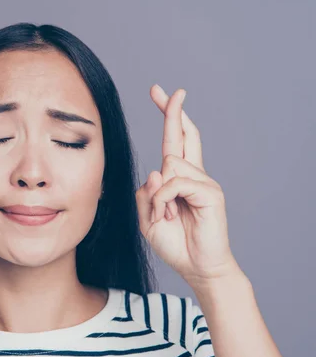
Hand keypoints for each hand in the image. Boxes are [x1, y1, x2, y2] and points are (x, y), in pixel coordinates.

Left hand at [135, 84, 239, 285]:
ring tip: (164, 217)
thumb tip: (155, 171)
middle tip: (167, 89)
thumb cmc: (174, 242)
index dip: (169, 116)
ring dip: (156, 196)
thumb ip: (145, 193)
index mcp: (178, 178)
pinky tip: (169, 215)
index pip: (175, 140)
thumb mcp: (146, 217)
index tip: (160, 94)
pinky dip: (163, 201)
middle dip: (172, 111)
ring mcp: (204, 182)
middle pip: (183, 135)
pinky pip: (175, 184)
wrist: (196, 266)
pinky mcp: (210, 193)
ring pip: (168, 166)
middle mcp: (193, 174)